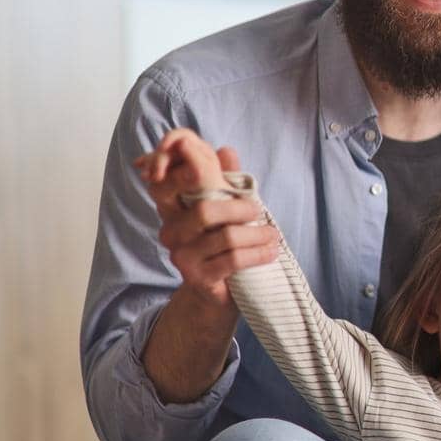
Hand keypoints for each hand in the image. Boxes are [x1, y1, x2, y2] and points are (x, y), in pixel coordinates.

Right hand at [134, 128, 276, 306]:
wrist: (219, 291)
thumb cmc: (223, 243)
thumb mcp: (225, 207)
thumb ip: (223, 178)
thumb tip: (226, 149)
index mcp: (173, 208)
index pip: (168, 180)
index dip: (184, 168)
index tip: (205, 167)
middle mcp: (171, 230)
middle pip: (205, 210)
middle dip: (240, 208)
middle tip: (259, 211)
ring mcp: (181, 255)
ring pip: (226, 236)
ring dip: (257, 235)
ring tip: (272, 236)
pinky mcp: (197, 277)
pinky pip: (233, 260)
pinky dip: (258, 254)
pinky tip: (271, 252)